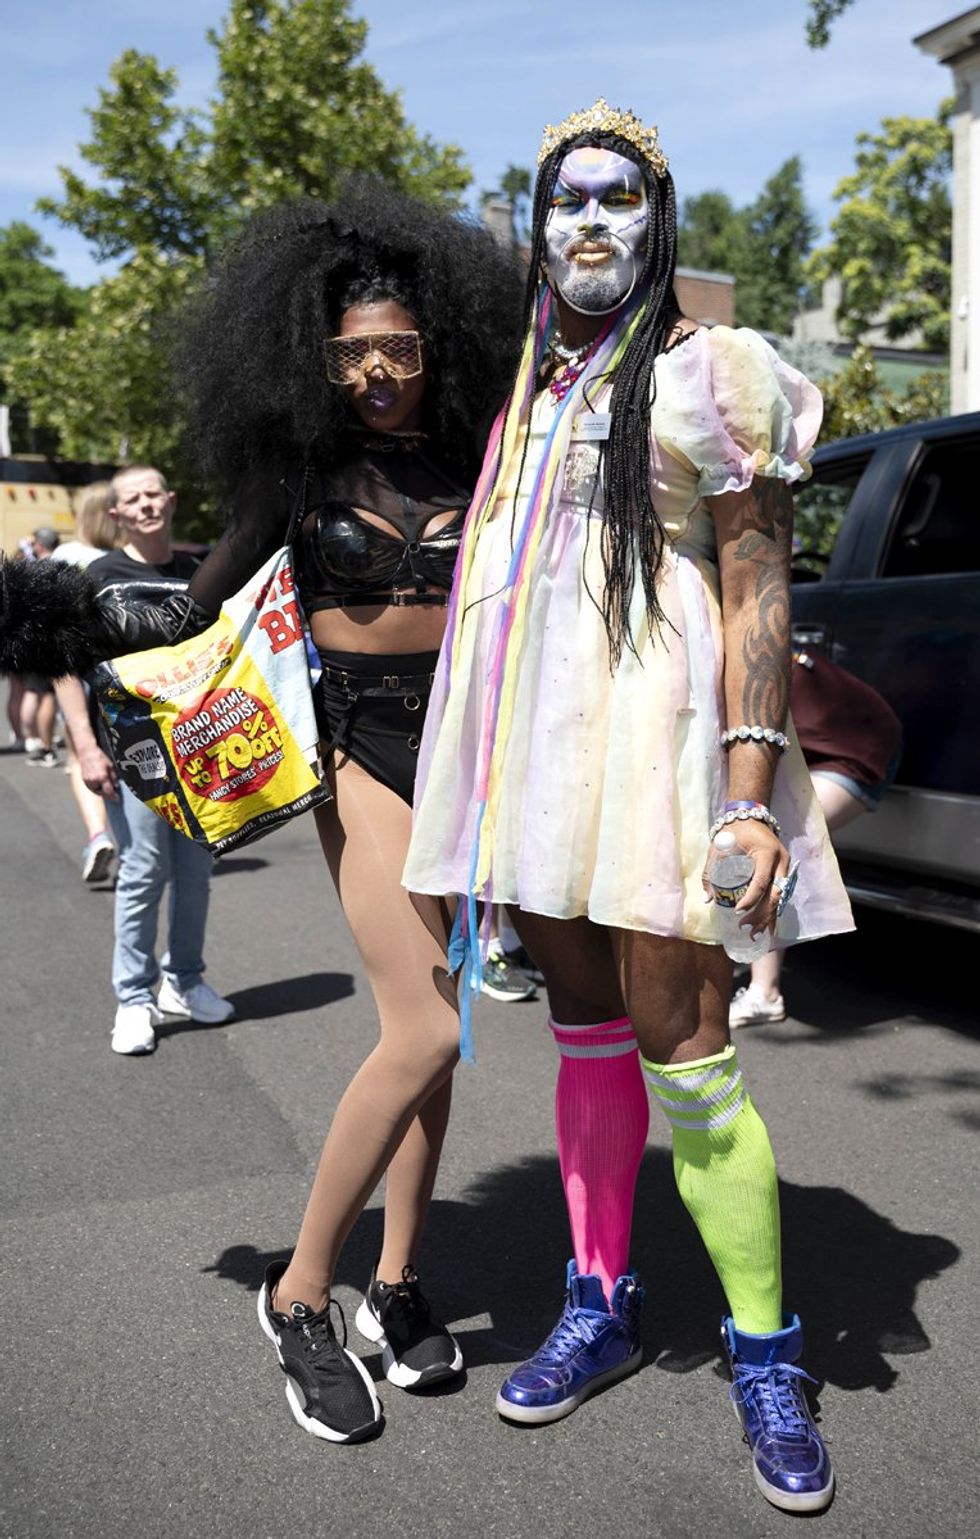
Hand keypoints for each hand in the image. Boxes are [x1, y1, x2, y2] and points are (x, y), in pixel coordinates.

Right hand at [79, 743, 118, 799]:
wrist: (86, 752)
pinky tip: (100, 786)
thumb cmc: (99, 757)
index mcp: (102, 777)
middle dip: (107, 794)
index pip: (108, 791)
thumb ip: (113, 777)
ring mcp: (87, 781)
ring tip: (106, 789)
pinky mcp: (84, 780)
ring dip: (102, 792)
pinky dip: (96, 788)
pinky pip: (91, 788)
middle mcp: (94, 781)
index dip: (113, 796)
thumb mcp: (110, 766)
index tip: (117, 798)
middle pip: (102, 793)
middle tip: (113, 794)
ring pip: (96, 791)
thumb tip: (115, 786)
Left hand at [702, 821, 790, 938]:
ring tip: (755, 934)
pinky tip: (768, 927)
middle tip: (745, 927)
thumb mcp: (719, 848)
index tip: (737, 911)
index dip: (750, 899)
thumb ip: (711, 872)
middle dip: (761, 914)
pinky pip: (780, 895)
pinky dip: (773, 911)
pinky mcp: (783, 872)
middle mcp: (781, 861)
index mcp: (766, 853)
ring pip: (780, 898)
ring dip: (768, 917)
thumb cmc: (733, 831)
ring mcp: (785, 867)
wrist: (750, 817)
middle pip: (775, 894)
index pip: (761, 881)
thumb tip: (708, 899)